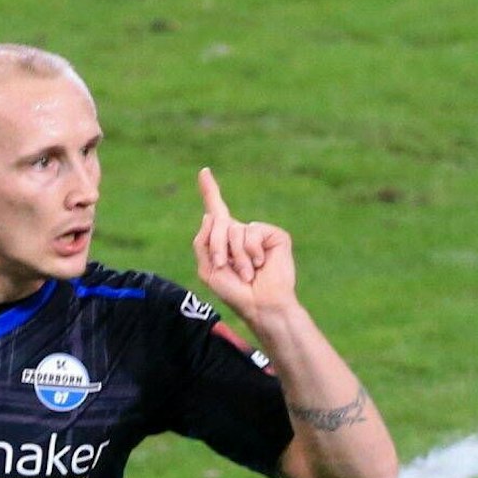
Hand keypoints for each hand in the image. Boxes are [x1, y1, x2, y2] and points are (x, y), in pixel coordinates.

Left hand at [193, 168, 298, 326]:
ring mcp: (259, 233)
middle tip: (225, 267)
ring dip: (236, 255)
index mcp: (224, 241)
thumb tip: (210, 215)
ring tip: (247, 273)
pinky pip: (253, 231)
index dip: (209, 191)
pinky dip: (252, 251)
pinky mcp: (275, 235)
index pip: (216, 212)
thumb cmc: (235, 292)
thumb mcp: (208, 270)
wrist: (260, 305)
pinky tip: (260, 264)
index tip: (204, 171)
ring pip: (235, 229)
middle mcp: (241, 233)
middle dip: (217, 246)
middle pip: (218, 222)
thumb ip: (203, 242)